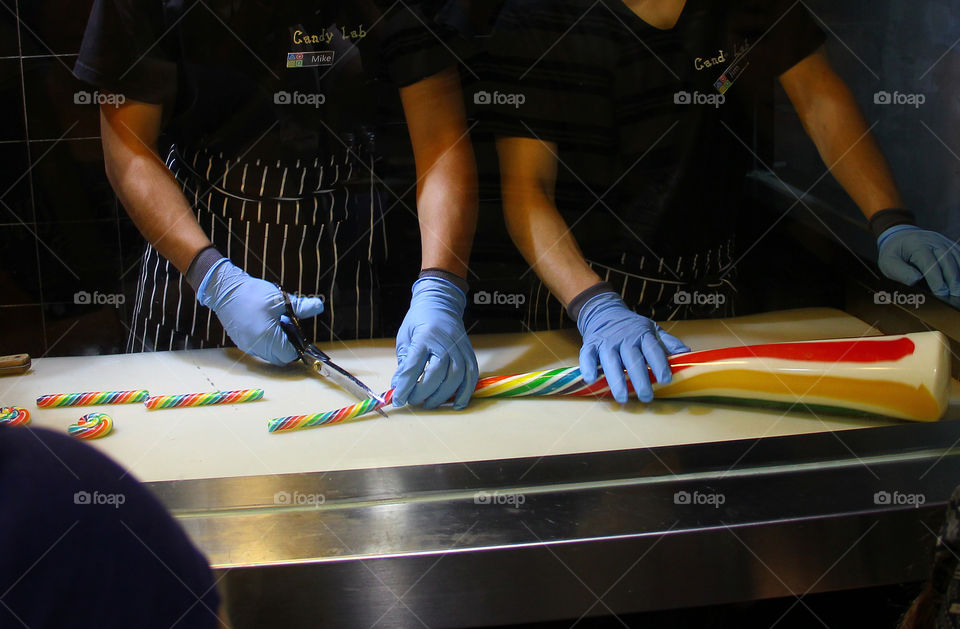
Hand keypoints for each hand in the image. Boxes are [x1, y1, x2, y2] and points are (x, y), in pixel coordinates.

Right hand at [198, 259, 324, 363]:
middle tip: (288, 328)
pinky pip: (258, 350)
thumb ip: (301, 306)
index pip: (289, 355)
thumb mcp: (280, 299)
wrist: (226, 290)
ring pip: (269, 355)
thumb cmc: (253, 293)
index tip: (298, 334)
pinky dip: (265, 343)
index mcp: (268, 337)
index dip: (297, 346)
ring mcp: (247, 346)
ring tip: (276, 325)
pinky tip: (265, 326)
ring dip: (276, 346)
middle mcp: (256, 346)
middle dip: (288, 347)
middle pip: (280, 358)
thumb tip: (319, 306)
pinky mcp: (241, 343)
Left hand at [392, 277, 477, 409]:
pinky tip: (456, 403)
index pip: (413, 367)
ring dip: (442, 396)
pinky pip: (471, 375)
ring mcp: (459, 347)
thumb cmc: (418, 321)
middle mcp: (444, 342)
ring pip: (455, 378)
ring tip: (429, 403)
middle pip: (436, 375)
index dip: (405, 386)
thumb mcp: (405, 338)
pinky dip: (465, 392)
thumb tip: (400, 387)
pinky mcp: (469, 352)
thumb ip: (404, 363)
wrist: (440, 303)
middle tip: (413, 401)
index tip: (399, 399)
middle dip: (423, 393)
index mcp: (424, 337)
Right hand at [577, 292, 689, 403]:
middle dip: (639, 379)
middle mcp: (624, 338)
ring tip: (622, 398)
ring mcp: (606, 341)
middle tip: (646, 397)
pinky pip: (587, 355)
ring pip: (611, 360)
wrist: (605, 312)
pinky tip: (591, 380)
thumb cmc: (632, 327)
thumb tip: (688, 354)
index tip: (665, 380)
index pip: (653, 350)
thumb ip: (668, 343)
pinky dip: (588, 366)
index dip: (659, 364)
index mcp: (642, 334)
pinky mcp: (591, 344)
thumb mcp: (653, 330)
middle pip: (632, 359)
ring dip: (616, 379)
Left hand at [878, 225, 959, 296]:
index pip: (929, 263)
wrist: (899, 237)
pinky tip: (959, 280)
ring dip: (959, 274)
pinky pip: (959, 254)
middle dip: (952, 278)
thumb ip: (901, 272)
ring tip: (959, 290)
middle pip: (947, 259)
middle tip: (955, 294)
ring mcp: (943, 241)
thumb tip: (916, 281)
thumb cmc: (894, 253)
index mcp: (916, 244)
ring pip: (957, 256)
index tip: (941, 293)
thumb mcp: (888, 263)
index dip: (936, 279)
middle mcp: (932, 240)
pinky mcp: (949, 245)